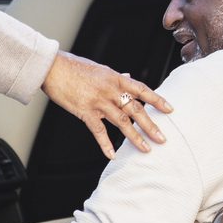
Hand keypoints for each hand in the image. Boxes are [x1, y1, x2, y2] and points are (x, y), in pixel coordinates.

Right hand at [42, 52, 170, 159]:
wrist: (52, 67)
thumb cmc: (74, 67)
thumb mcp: (100, 69)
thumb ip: (116, 76)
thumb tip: (129, 77)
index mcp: (115, 78)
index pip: (142, 90)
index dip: (157, 100)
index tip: (170, 110)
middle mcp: (111, 90)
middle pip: (136, 110)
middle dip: (151, 125)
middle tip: (163, 139)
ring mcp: (99, 101)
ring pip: (122, 122)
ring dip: (135, 137)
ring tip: (146, 149)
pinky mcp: (85, 111)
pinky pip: (98, 131)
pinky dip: (105, 144)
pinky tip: (112, 155)